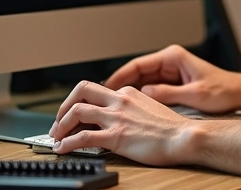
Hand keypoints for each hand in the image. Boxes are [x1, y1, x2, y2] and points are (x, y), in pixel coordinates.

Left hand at [48, 80, 197, 165]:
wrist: (184, 137)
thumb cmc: (172, 128)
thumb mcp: (150, 108)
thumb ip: (133, 108)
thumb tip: (121, 116)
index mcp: (128, 93)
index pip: (96, 90)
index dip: (81, 101)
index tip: (75, 113)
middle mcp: (120, 100)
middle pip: (81, 91)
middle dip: (64, 105)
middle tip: (59, 120)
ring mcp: (117, 118)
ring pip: (77, 111)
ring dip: (61, 124)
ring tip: (56, 136)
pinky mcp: (116, 137)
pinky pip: (83, 138)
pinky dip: (67, 143)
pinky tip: (62, 149)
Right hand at [103, 44, 240, 113]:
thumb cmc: (225, 91)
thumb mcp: (195, 95)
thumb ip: (168, 94)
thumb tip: (143, 95)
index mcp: (173, 57)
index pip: (138, 64)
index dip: (119, 76)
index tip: (106, 87)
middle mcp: (170, 62)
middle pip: (137, 73)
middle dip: (121, 86)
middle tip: (104, 99)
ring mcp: (171, 73)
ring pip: (142, 82)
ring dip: (129, 93)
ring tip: (113, 106)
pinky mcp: (174, 84)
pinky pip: (152, 90)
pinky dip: (141, 98)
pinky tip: (132, 109)